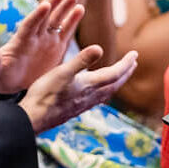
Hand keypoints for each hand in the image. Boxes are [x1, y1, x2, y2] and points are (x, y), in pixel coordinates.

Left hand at [0, 0, 83, 96]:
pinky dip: (72, 21)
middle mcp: (34, 37)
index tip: (45, 5)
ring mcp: (45, 40)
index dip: (37, 16)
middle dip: (54, 5)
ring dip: (65, 9)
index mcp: (20, 41)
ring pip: (57, 21)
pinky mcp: (55, 47)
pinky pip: (65, 32)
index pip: (30, 25)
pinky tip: (80, 9)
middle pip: (45, 18)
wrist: (10, 80)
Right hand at [19, 44, 139, 133]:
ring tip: (120, 75)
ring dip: (116, 81)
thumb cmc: (45, 94)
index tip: (135, 54)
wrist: (33, 119)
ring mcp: (83, 104)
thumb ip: (81, 60)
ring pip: (107, 92)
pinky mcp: (75, 109)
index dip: (126, 63)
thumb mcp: (62, 72)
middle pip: (115, 83)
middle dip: (125, 72)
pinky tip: (97, 91)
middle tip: (133, 63)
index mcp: (89, 85)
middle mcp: (90, 96)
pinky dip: (104, 90)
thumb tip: (100, 48)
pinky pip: (97, 98)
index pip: (115, 73)